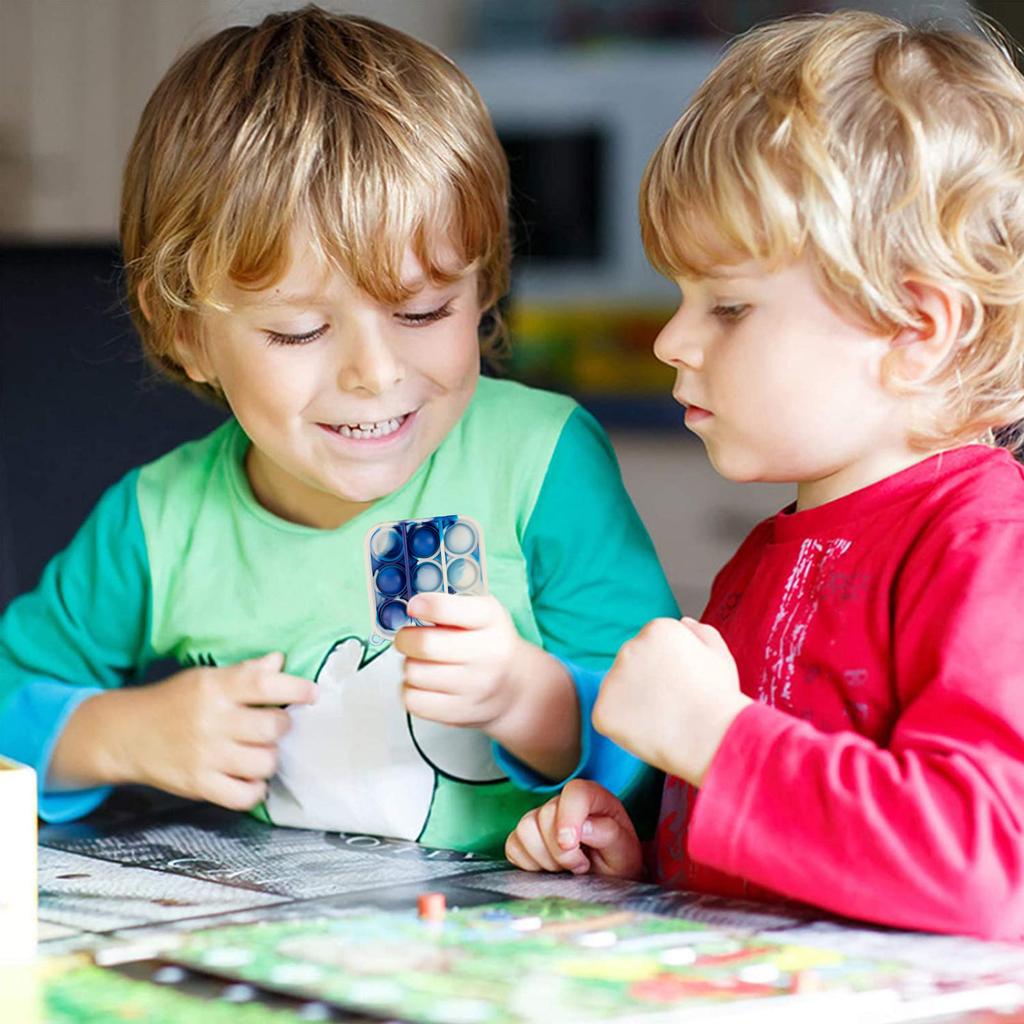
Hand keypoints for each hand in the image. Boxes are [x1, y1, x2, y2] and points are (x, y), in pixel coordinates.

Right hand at [55, 652, 315, 810]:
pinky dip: (255, 790)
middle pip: (272, 728)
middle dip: (282, 726)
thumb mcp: (206, 678)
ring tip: (260, 752)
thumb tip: (280, 661)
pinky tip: (250, 778)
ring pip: (264, 763)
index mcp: (215, 688)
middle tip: (275, 725)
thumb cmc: (174, 702)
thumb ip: (245, 672)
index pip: (264, 684)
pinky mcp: (199, 786)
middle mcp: (212, 721)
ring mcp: (205, 756)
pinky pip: (244, 796)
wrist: (126, 734)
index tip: (312, 694)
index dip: (295, 688)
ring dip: (270, 758)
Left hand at [395, 593, 526, 730]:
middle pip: (425, 645)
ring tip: (422, 662)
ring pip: (414, 672)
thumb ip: (449, 603)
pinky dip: (410, 690)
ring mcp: (475, 687)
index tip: (413, 606)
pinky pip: (413, 701)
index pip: (448, 609)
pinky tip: (423, 684)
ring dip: (410, 664)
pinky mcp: (460, 713)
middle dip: (405, 638)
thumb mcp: (480, 612)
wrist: (514, 687)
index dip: (424, 606)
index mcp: (490, 618)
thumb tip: (409, 603)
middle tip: (406, 638)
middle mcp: (487, 653)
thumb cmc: (487, 642)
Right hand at [505, 779, 643, 879]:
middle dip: (561, 851)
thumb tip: (585, 827)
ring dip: (544, 858)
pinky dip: (528, 863)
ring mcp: (541, 818)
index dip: (569, 817)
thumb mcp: (625, 851)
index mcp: (593, 798)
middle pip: (545, 815)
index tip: (571, 845)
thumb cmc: (617, 861)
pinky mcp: (524, 837)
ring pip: (525, 828)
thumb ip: (609, 835)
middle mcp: (564, 803)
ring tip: (565, 868)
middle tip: (580, 866)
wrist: (607, 879)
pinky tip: (548, 869)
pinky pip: (513, 846)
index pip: (574, 792)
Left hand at [592, 617, 750, 785]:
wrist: (711, 737)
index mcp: (656, 629)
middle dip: (648, 683)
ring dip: (635, 704)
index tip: (686, 685)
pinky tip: (649, 733)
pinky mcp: (602, 710)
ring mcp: (611, 678)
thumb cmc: (719, 698)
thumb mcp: (720, 656)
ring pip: (619, 692)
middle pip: (632, 666)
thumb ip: (701, 633)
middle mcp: (628, 647)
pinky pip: (609, 718)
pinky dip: (624, 728)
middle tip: (675, 704)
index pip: (652, 646)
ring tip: (665, 720)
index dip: (670, 670)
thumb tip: (683, 622)